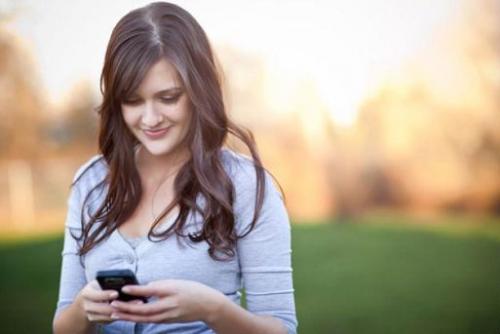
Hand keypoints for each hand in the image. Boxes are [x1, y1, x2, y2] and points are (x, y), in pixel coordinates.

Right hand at [77, 280, 142, 323]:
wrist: (84, 303)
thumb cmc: (96, 288)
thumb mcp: (98, 283)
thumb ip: (107, 282)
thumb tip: (125, 280)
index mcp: (86, 293)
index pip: (96, 295)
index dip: (106, 294)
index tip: (117, 293)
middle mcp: (87, 306)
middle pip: (104, 308)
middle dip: (120, 305)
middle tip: (136, 301)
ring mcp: (91, 316)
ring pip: (109, 316)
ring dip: (125, 311)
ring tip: (138, 305)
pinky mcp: (97, 321)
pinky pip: (111, 320)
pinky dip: (122, 315)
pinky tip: (133, 310)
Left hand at [109, 279, 224, 323]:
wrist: (208, 305)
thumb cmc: (192, 290)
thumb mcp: (176, 283)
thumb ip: (159, 285)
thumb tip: (144, 288)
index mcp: (171, 292)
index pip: (150, 291)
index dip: (136, 290)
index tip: (123, 288)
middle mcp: (168, 306)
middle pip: (144, 309)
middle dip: (126, 308)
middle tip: (112, 305)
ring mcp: (168, 315)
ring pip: (144, 318)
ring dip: (128, 316)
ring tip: (115, 314)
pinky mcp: (168, 320)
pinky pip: (150, 320)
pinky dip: (138, 318)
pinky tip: (129, 316)